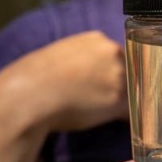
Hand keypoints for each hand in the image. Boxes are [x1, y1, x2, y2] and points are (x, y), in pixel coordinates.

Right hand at [0, 31, 127, 131]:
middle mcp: (113, 52)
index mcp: (97, 39)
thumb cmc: (37, 79)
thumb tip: (96, 75)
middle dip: (125, 86)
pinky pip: (131, 111)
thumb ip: (86, 58)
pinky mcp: (117, 98)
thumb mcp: (63, 55)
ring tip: (108, 114)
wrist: (28, 95)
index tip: (111, 85)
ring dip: (125, 103)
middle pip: (132, 71)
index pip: (120, 55)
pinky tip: (118, 123)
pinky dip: (126, 118)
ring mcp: (118, 74)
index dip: (117, 73)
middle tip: (111, 101)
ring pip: (133, 91)